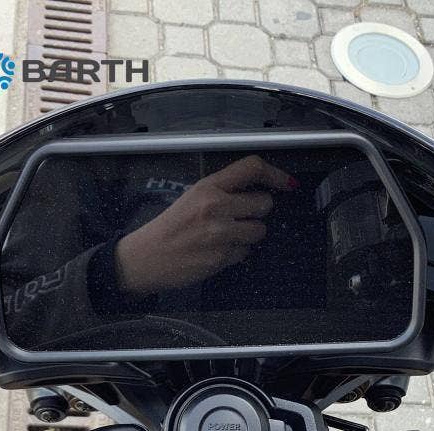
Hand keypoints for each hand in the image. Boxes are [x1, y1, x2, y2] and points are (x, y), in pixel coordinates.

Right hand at [114, 155, 296, 295]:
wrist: (146, 258)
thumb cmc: (169, 228)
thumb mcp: (192, 198)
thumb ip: (222, 192)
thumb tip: (256, 193)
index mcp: (208, 187)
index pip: (252, 168)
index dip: (276, 174)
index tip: (287, 183)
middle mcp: (216, 207)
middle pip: (264, 203)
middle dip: (258, 211)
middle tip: (241, 216)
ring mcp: (220, 234)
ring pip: (259, 230)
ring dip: (249, 234)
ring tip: (226, 236)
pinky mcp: (221, 257)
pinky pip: (245, 252)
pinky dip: (236, 253)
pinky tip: (216, 250)